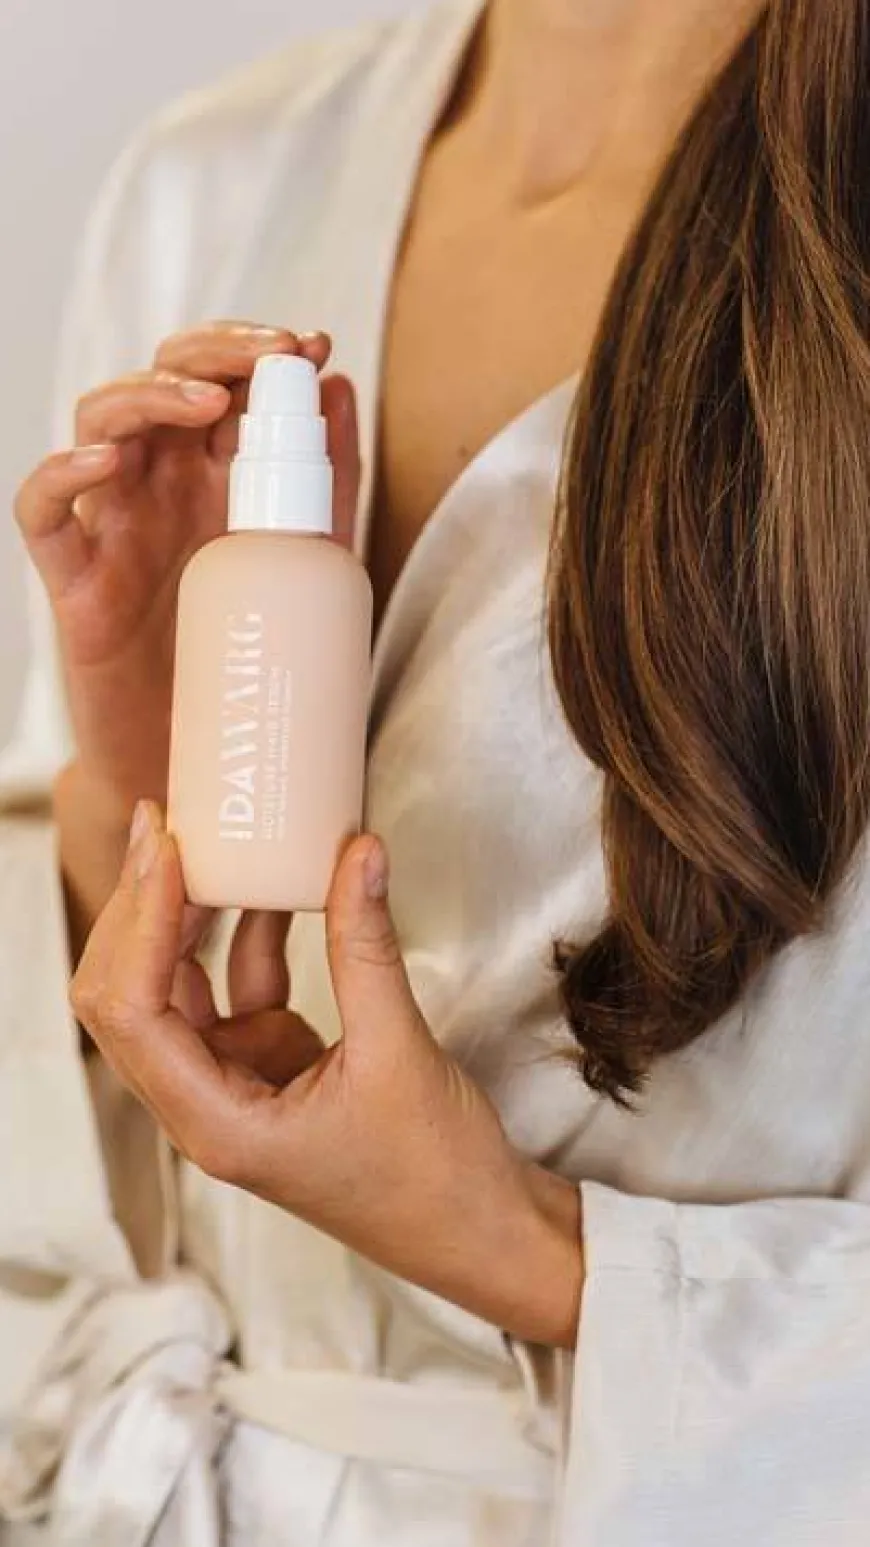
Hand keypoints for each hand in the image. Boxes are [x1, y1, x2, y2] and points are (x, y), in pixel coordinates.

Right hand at [15, 322, 359, 824]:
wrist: (211, 762)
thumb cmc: (254, 658)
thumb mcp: (310, 565)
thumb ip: (329, 485)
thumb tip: (341, 386)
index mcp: (215, 479)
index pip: (222, 384)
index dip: (257, 350)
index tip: (311, 342)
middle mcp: (160, 489)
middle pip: (161, 382)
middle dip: (213, 353)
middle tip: (267, 353)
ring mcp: (112, 527)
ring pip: (99, 423)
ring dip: (149, 395)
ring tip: (208, 404)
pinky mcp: (73, 581)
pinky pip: (41, 512)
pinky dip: (61, 476)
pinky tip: (104, 461)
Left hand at [71, 804, 582, 1348]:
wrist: (478, 1229)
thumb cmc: (435, 1175)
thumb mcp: (399, 1050)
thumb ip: (367, 946)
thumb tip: (357, 851)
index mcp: (214, 1123)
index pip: (132, 1010)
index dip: (139, 920)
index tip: (170, 848)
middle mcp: (207, 1105)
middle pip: (129, 995)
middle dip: (138, 910)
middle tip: (164, 828)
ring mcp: (237, 1083)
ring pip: (176, 988)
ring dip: (185, 917)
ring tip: (206, 841)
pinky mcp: (272, 1065)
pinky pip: (239, 988)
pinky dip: (248, 936)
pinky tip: (273, 887)